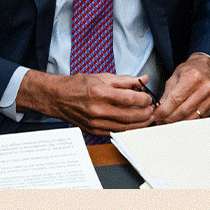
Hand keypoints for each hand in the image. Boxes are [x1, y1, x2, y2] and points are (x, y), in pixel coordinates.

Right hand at [17, 70, 153, 133]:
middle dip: (145, 114)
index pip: (129, 99)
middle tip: (151, 110)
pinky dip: (127, 129)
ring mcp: (95, 123)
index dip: (143, 100)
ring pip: (124, 127)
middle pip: (129, 116)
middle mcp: (98, 110)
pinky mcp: (94, 131)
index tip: (148, 98)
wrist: (58, 97)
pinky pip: (116, 132)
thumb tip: (143, 79)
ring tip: (146, 118)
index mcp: (100, 93)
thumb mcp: (102, 77)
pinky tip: (134, 124)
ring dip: (139, 124)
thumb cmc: (78, 85)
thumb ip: (125, 80)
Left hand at [151, 54, 209, 124]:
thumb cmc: (190, 71)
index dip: (164, 110)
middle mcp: (205, 88)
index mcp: (193, 77)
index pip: (176, 98)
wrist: (207, 69)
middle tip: (160, 120)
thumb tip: (158, 109)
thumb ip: (166, 94)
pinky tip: (178, 120)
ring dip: (177, 122)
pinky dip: (186, 121)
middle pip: (184, 110)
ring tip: (167, 121)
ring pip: (191, 117)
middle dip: (169, 118)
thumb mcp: (175, 77)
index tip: (156, 115)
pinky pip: (197, 118)